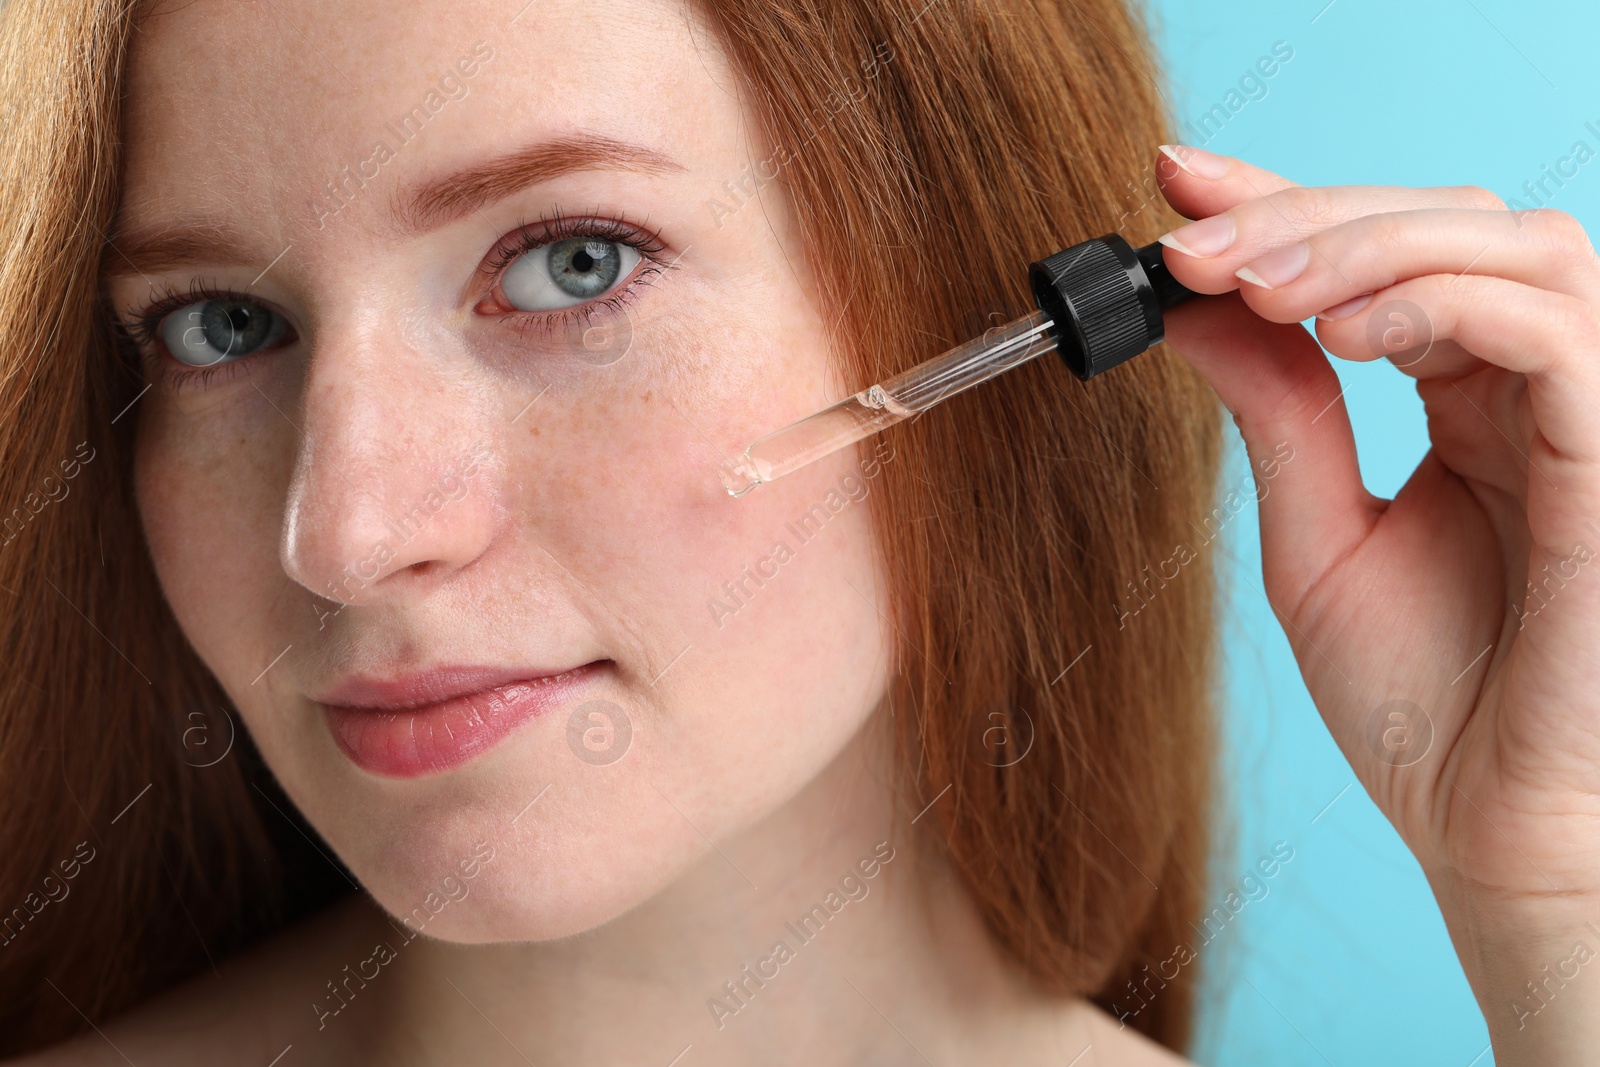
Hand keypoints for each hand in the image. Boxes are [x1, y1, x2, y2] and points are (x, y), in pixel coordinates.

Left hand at [1151, 143, 1599, 1064]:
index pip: (1382, 256)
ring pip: (1510, 244)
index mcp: (1464, 400)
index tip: (1172, 185)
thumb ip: (1276, 415)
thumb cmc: (1420, 705)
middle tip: (1192, 247)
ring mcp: (1582, 415)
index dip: (1283, 200)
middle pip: (1445, 221)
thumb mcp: (1314, 539)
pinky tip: (1343, 334)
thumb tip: (1195, 303)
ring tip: (1257, 289)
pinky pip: (1551, 330)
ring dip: (1366, 245)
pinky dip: (1439, 305)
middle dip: (1305, 216)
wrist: (1484, 832)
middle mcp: (1530, 388)